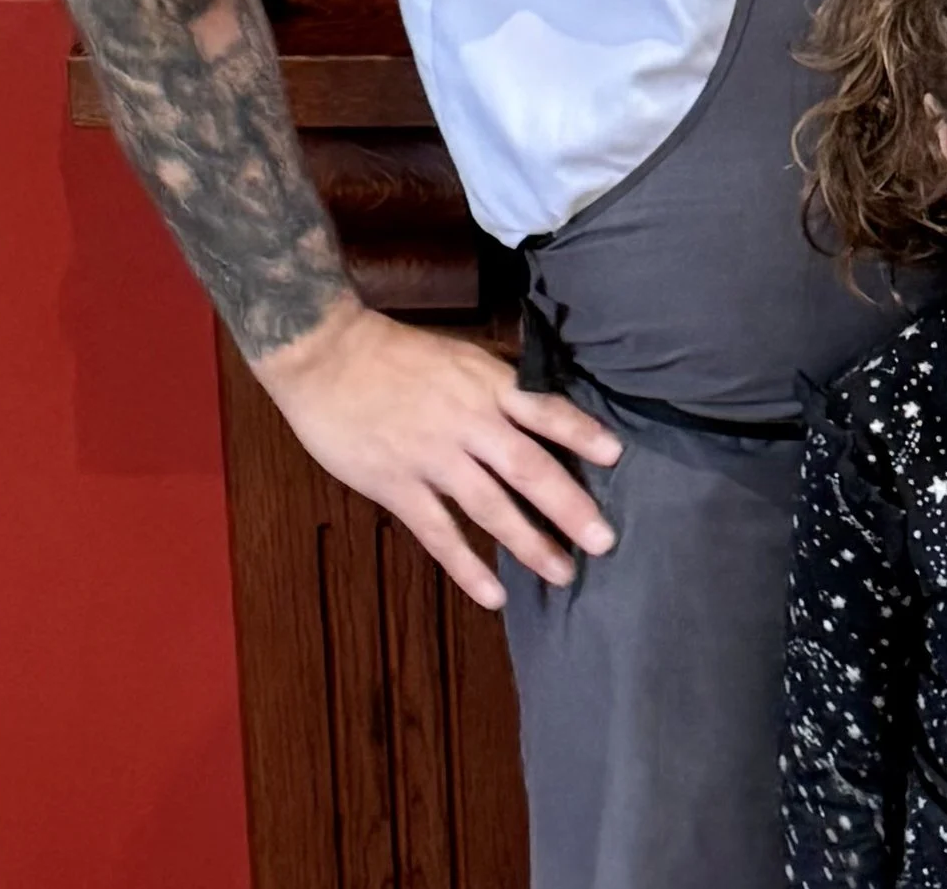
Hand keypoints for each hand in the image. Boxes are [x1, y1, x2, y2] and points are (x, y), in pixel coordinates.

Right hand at [254, 297, 622, 608]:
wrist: (329, 355)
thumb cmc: (395, 352)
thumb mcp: (459, 356)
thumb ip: (495, 385)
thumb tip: (536, 408)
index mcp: (487, 384)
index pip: (545, 409)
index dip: (582, 432)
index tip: (617, 455)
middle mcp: (469, 422)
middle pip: (529, 467)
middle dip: (570, 506)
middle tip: (604, 540)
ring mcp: (433, 457)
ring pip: (491, 507)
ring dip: (530, 542)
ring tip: (563, 573)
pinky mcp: (398, 486)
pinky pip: (440, 533)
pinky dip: (468, 566)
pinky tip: (494, 594)